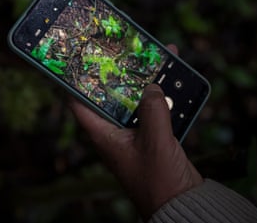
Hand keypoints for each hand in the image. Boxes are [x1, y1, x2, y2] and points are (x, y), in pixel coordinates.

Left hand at [69, 45, 202, 220]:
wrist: (181, 204)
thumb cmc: (160, 180)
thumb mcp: (155, 140)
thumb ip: (153, 109)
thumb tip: (152, 87)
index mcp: (105, 136)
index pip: (80, 104)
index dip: (75, 83)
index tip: (77, 61)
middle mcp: (115, 134)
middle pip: (112, 97)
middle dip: (120, 75)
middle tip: (124, 52)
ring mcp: (134, 135)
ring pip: (136, 102)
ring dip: (146, 84)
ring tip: (157, 60)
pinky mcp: (151, 138)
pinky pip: (152, 112)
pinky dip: (161, 98)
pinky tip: (172, 83)